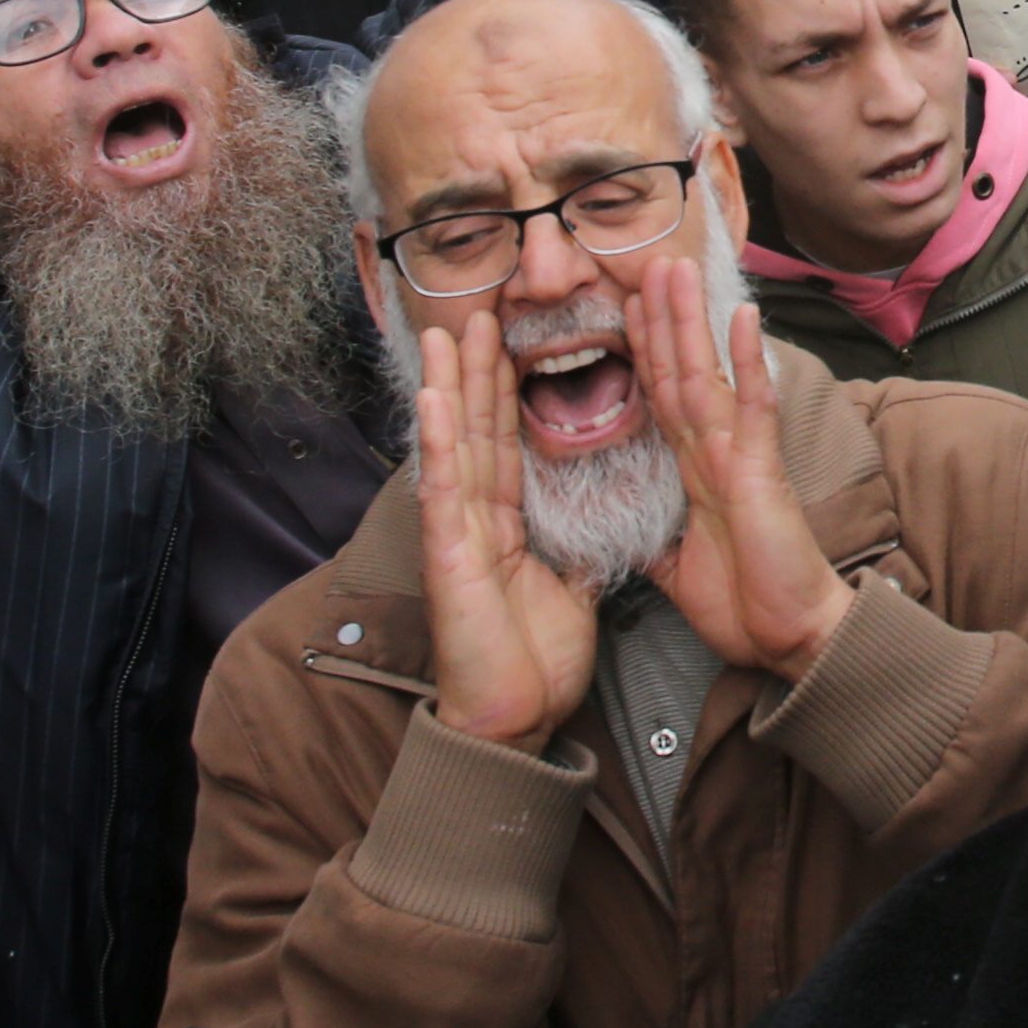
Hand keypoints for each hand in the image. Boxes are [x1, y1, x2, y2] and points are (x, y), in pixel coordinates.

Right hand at [410, 323, 602, 750]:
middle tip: (479, 308)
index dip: (511, 388)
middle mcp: (476, 518)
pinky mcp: (449, 557)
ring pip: (455, 445)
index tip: (515, 337)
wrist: (515, 718)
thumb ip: (574, 544)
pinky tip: (432, 399)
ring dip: (449, 387)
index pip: (510, 439)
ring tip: (446, 332)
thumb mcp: (569, 585)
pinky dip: (438, 443)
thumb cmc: (535, 660)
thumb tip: (595, 520)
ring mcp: (457, 534)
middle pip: (478, 428)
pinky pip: (445, 490)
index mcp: (506, 521)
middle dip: (477, 369)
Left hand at [634, 261, 853, 679]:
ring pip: (706, 376)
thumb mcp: (676, 571)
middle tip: (646, 262)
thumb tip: (615, 530)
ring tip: (676, 270)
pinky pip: (752, 407)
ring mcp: (740, 456)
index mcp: (696, 473)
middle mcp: (716, 453)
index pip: (662, 400)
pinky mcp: (762, 470)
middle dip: (660, 318)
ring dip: (690, 320)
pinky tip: (742, 318)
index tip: (624, 309)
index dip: (642, 353)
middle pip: (678, 373)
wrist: (794, 639)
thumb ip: (652, 539)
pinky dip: (746, 362)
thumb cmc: (747, 606)